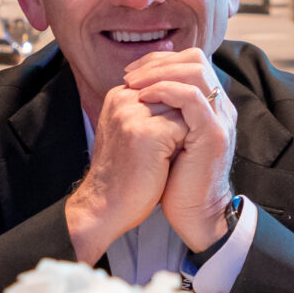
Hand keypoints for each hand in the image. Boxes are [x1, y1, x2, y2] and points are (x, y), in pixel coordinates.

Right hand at [67, 81, 190, 261]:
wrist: (105, 207)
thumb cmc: (124, 172)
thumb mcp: (131, 131)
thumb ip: (150, 109)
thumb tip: (188, 96)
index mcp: (119, 95)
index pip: (165, 85)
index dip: (175, 110)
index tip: (167, 136)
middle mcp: (124, 99)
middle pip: (176, 94)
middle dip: (182, 119)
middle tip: (166, 149)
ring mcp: (133, 114)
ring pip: (183, 109)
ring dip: (184, 131)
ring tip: (165, 155)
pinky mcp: (147, 132)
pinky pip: (185, 126)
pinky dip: (184, 145)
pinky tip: (167, 162)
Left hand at [122, 50, 237, 250]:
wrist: (194, 213)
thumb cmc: (176, 179)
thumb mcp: (168, 137)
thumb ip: (163, 112)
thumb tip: (140, 89)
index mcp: (211, 105)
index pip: (191, 61)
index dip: (160, 60)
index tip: (132, 72)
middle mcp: (220, 107)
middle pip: (195, 59)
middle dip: (158, 62)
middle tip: (130, 75)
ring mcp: (220, 119)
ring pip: (195, 71)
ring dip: (158, 72)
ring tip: (133, 84)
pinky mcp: (213, 134)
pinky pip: (192, 97)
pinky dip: (165, 90)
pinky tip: (144, 97)